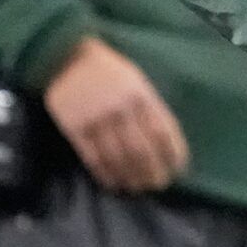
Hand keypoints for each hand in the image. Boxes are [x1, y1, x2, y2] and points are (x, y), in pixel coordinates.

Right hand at [43, 36, 189, 192]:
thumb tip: (166, 143)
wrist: (67, 59)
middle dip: (153, 171)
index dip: (173, 153)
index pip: (163, 131)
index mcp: (141, 95)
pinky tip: (113, 183)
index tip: (179, 168)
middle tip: (159, 184)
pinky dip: (105, 174)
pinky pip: (93, 158)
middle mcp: (121, 109)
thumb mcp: (137, 81)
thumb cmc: (110, 72)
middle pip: (141, 150)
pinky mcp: (74, 129)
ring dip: (130, 177)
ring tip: (137, 187)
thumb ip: (150, 108)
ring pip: (118, 158)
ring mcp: (96, 119)